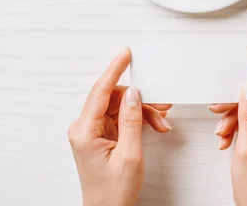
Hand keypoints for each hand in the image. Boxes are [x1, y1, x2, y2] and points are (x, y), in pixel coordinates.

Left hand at [68, 48, 171, 205]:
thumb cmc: (113, 193)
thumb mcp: (130, 156)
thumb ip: (131, 120)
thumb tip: (133, 92)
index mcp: (85, 131)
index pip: (100, 91)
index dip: (115, 70)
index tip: (126, 54)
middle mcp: (84, 127)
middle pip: (114, 97)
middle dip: (139, 99)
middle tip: (161, 103)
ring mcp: (92, 130)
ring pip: (120, 106)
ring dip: (142, 111)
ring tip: (161, 121)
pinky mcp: (100, 134)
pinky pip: (121, 116)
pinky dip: (138, 119)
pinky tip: (154, 125)